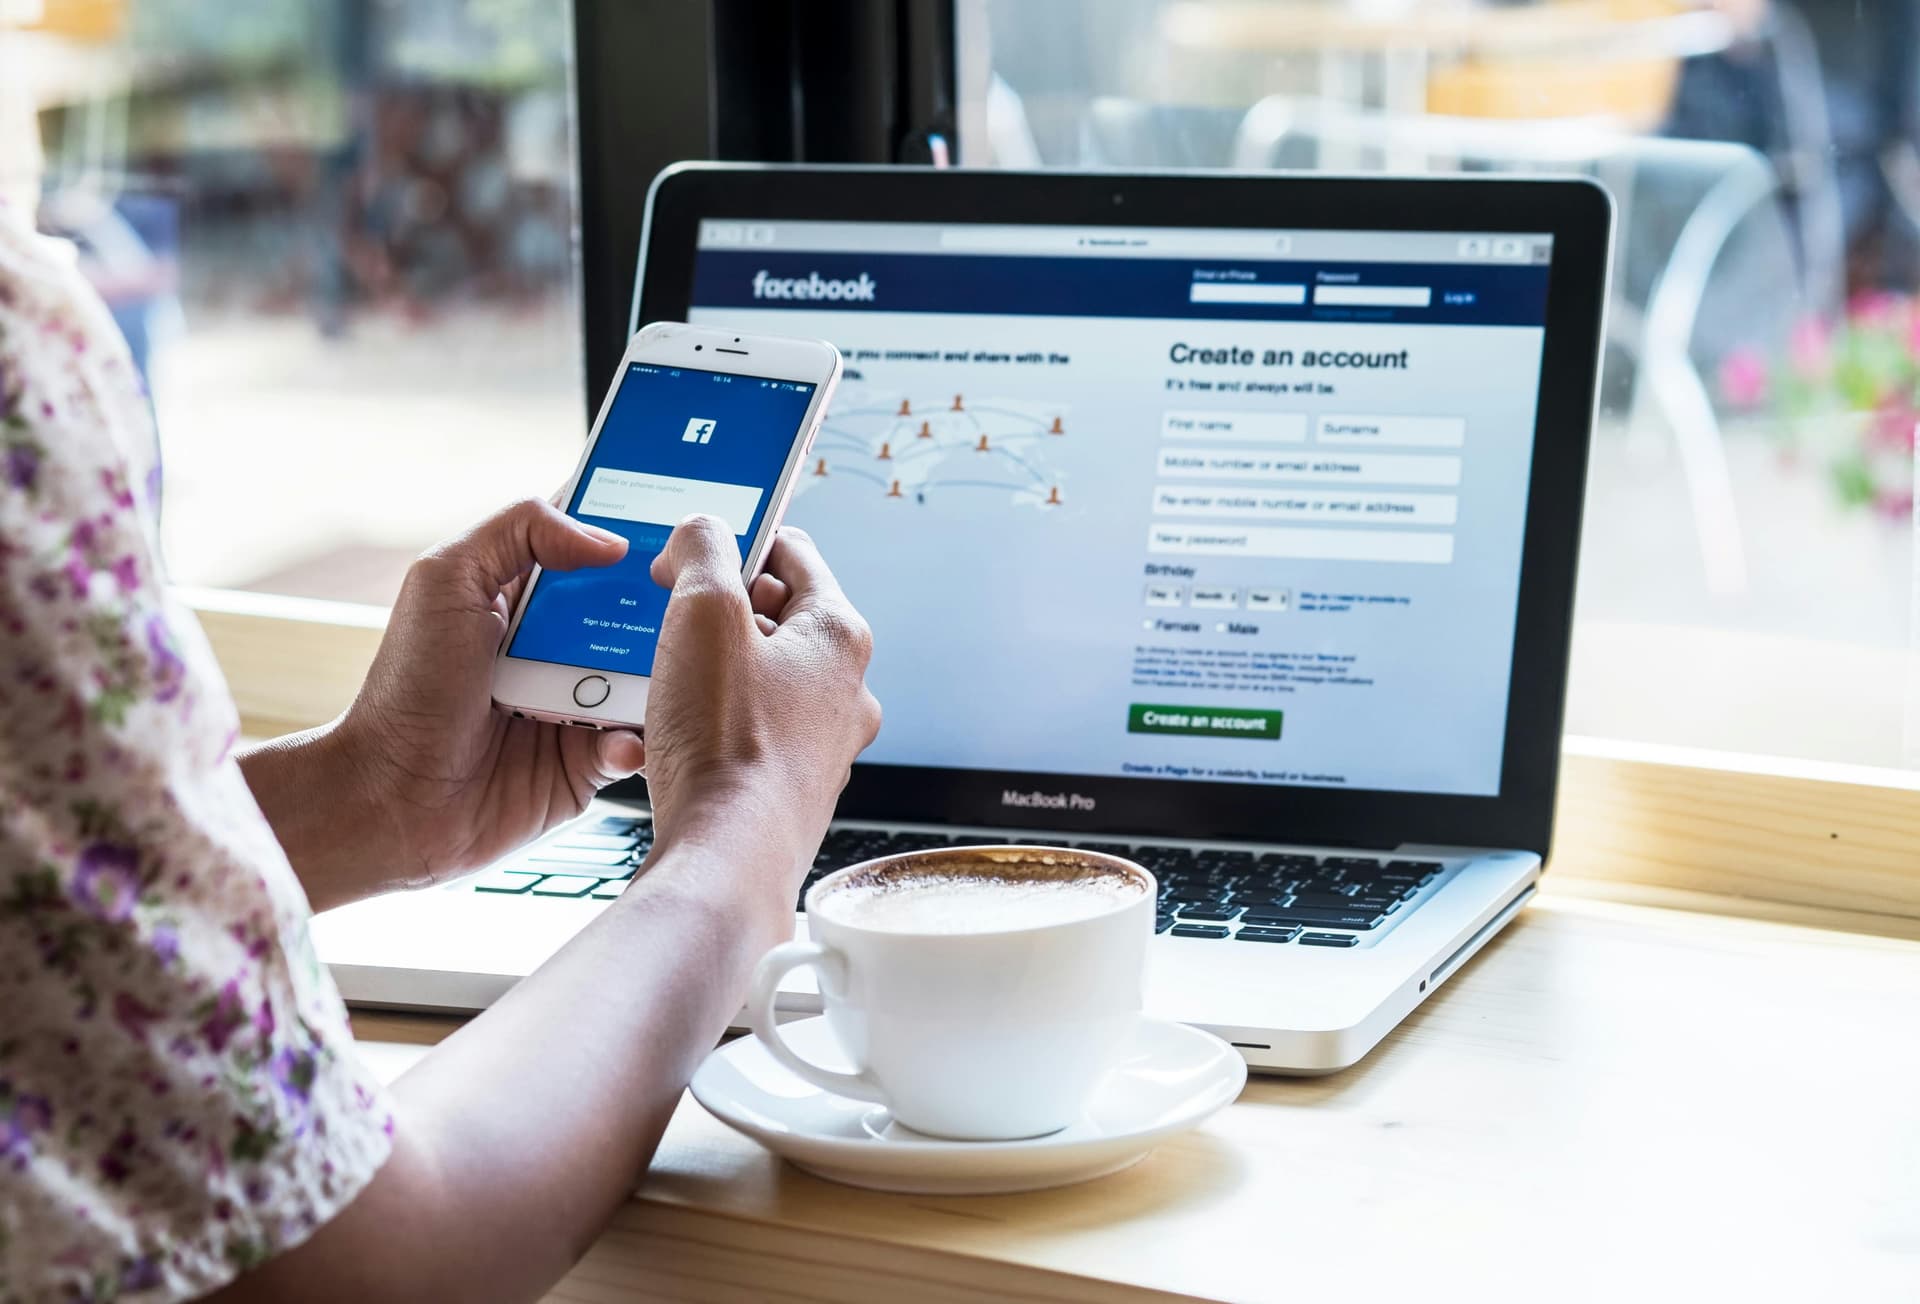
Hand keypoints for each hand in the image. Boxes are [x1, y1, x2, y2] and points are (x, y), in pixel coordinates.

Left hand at [329, 498, 648, 889]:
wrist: (393, 795)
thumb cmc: (407, 687)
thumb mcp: (447, 579)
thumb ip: (521, 531)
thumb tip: (609, 541)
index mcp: (526, 599)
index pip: (591, 551)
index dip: (634, 535)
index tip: (679, 523)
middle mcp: (558, 649)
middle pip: (636, 614)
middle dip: (666, 606)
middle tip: (690, 601)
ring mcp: (576, 706)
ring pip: (646, 680)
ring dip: (660, 677)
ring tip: (666, 674)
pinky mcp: (586, 763)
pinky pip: (634, 743)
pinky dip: (635, 739)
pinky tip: (622, 738)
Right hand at [640, 516, 881, 931]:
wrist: (727, 858)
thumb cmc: (724, 741)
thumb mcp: (703, 612)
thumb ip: (702, 550)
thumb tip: (702, 532)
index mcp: (839, 636)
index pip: (793, 552)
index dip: (736, 540)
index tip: (692, 552)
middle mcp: (846, 690)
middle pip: (778, 616)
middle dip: (720, 609)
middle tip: (669, 617)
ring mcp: (824, 743)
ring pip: (762, 677)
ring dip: (713, 667)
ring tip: (664, 677)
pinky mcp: (793, 787)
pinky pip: (752, 730)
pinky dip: (715, 719)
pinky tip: (676, 733)